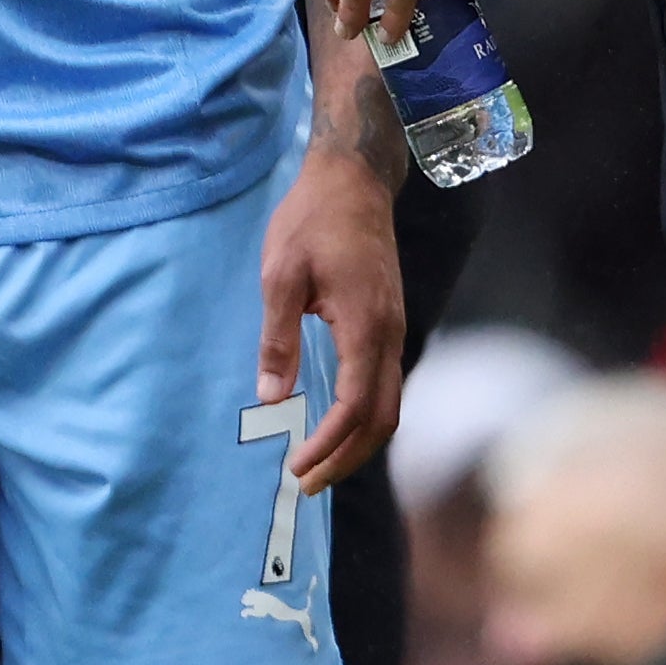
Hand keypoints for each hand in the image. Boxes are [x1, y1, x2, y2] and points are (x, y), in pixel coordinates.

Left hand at [258, 146, 406, 494]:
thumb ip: (277, 337)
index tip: (296, 466)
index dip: (329, 444)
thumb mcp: (281, 274)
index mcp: (365, 326)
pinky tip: (339, 425)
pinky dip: (366, 417)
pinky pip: (387, 384)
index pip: (355, 406)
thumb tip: (270, 396)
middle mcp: (390, 334)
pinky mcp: (390, 322)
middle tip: (307, 483)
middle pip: (382, 418)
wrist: (354, 180)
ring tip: (322, 466)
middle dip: (347, 458)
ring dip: (360, 442)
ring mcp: (395, 329)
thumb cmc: (312, 220)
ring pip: (390, 404)